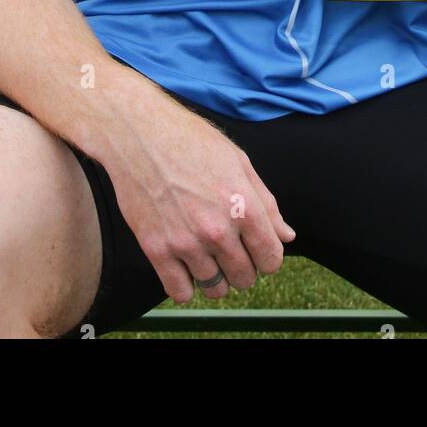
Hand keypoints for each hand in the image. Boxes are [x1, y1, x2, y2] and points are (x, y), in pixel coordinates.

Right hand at [98, 92, 295, 303]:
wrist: (139, 134)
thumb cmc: (191, 141)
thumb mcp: (238, 162)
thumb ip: (266, 203)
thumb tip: (287, 236)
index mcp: (243, 205)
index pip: (271, 259)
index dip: (267, 255)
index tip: (255, 247)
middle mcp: (217, 229)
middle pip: (245, 278)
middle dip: (243, 266)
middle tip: (228, 247)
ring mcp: (186, 242)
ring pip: (215, 288)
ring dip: (215, 276)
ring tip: (206, 253)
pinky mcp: (156, 249)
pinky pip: (181, 292)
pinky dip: (186, 285)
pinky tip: (184, 263)